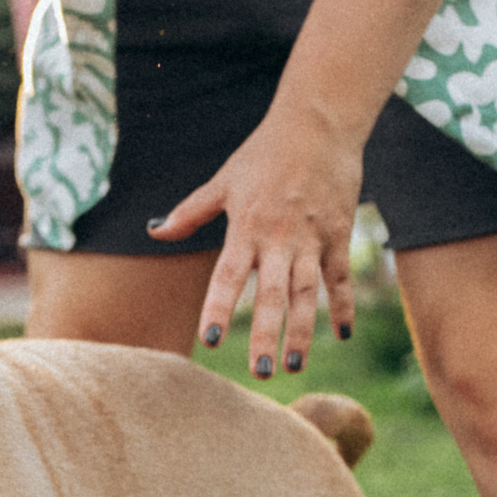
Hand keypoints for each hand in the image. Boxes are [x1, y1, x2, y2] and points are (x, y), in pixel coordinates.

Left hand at [150, 102, 360, 375]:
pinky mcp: (338, 234)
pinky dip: (343, 305)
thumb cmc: (264, 152)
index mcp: (246, 227)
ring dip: (302, 331)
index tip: (208, 340)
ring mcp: (311, 238)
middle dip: (266, 334)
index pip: (228, 275)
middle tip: (260, 372)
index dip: (218, 307)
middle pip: (271, 294)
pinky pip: (339, 277)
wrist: (318, 123)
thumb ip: (189, 212)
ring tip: (295, 366)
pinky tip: (343, 336)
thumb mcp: (223, 180)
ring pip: (306, 292)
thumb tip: (153, 230)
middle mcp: (279, 238)